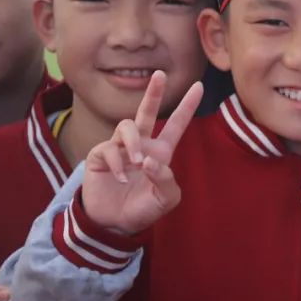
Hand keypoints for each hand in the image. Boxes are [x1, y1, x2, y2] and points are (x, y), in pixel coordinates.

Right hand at [83, 71, 202, 234]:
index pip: (176, 125)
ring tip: (137, 162)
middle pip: (147, 112)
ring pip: (127, 126)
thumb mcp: (166, 199)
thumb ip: (166, 180)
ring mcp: (119, 148)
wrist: (114, 225)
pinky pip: (108, 148)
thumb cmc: (143, 209)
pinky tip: (120, 178)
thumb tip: (150, 160)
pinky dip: (117, 163)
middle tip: (159, 75)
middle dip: (154, 93)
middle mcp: (141, 145)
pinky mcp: (100, 156)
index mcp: (161, 152)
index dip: (187, 106)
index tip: (199, 86)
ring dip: (134, 142)